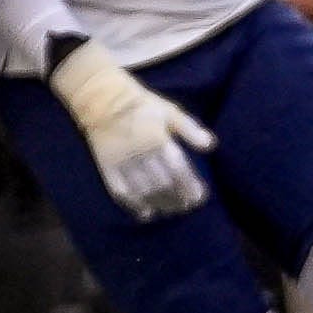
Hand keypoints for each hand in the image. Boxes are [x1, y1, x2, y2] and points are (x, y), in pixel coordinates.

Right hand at [49, 40, 215, 220]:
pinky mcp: (107, 167)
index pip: (178, 169)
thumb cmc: (142, 105)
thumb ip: (190, 129)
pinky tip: (146, 213)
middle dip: (177, 198)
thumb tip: (210, 145)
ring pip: (144, 190)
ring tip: (171, 210)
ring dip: (160, 204)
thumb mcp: (170, 111)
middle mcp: (140, 153)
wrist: (102, 98)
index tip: (199, 197)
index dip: (190, 186)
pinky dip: (134, 205)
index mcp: (158, 139)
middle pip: (162, 184)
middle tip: (186, 206)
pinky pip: (120, 191)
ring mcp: (122, 161)